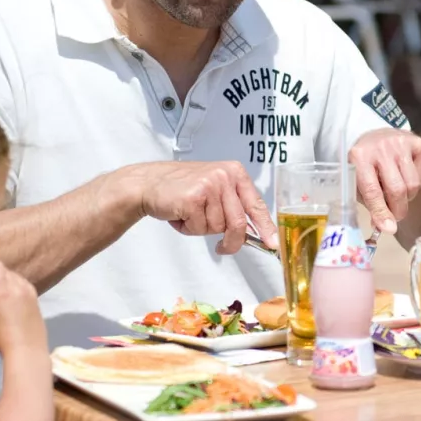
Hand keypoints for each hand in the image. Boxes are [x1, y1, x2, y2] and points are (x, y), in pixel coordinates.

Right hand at [0, 261, 46, 360]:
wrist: (28, 348)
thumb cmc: (2, 337)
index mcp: (2, 290)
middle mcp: (18, 285)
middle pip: (5, 269)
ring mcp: (30, 290)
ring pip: (15, 275)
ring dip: (7, 281)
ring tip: (3, 296)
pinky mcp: (37, 296)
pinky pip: (24, 284)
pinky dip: (17, 287)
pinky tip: (14, 302)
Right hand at [128, 161, 276, 253]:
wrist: (148, 183)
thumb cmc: (182, 189)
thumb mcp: (214, 190)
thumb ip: (234, 206)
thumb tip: (254, 233)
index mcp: (235, 172)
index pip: (256, 204)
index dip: (265, 227)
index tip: (272, 242)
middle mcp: (225, 176)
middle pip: (238, 222)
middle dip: (232, 242)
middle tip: (222, 248)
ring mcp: (209, 186)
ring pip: (217, 227)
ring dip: (202, 229)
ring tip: (189, 213)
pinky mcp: (193, 198)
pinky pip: (198, 228)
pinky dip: (188, 228)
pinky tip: (179, 214)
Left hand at [349, 129, 420, 234]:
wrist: (374, 137)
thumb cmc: (365, 166)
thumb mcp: (359, 182)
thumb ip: (370, 203)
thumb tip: (385, 226)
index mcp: (359, 157)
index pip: (372, 190)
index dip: (381, 212)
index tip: (389, 228)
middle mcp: (380, 147)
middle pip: (397, 189)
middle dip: (398, 210)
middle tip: (395, 217)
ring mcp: (400, 143)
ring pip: (412, 185)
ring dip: (406, 197)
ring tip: (396, 191)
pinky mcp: (417, 142)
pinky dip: (415, 183)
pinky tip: (404, 176)